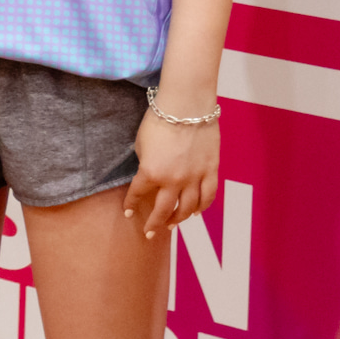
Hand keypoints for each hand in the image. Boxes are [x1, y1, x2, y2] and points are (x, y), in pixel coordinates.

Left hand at [128, 105, 220, 239]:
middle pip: (164, 210)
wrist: (187, 105)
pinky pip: (209, 195)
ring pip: (189, 207)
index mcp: (151, 173)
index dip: (132, 205)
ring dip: (179, 218)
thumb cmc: (159, 119)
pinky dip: (203, 207)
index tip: (129, 212)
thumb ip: (145, 163)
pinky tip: (196, 212)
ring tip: (173, 224)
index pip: (138, 195)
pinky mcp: (211, 170)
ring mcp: (195, 177)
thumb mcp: (141, 144)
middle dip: (154, 224)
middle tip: (149, 232)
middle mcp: (173, 180)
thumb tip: (149, 175)